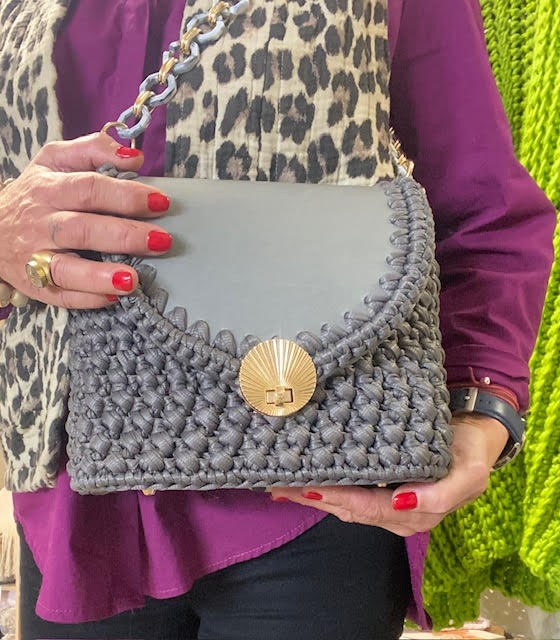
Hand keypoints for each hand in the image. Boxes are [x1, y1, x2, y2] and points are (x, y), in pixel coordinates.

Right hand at [0, 133, 171, 308]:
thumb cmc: (35, 193)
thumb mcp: (55, 161)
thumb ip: (93, 150)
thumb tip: (133, 157)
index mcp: (48, 189)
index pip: (89, 188)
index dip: (126, 195)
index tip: (160, 202)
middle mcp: (39, 224)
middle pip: (82, 229)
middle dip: (125, 235)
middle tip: (162, 241)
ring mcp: (35, 258)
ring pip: (66, 268)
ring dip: (101, 276)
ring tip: (133, 280)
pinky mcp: (36, 286)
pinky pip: (61, 296)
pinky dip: (87, 299)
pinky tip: (114, 298)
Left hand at [268, 415, 508, 535]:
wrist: (475, 435)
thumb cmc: (471, 452)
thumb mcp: (470, 474)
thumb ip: (441, 495)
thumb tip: (400, 504)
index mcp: (417, 512)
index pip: (367, 507)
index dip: (336, 499)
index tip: (305, 488)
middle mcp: (398, 513)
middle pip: (349, 509)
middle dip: (315, 500)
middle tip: (280, 486)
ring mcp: (389, 503)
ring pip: (346, 504)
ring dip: (316, 496)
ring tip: (284, 485)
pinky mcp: (384, 489)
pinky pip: (351, 494)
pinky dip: (328, 488)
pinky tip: (308, 482)